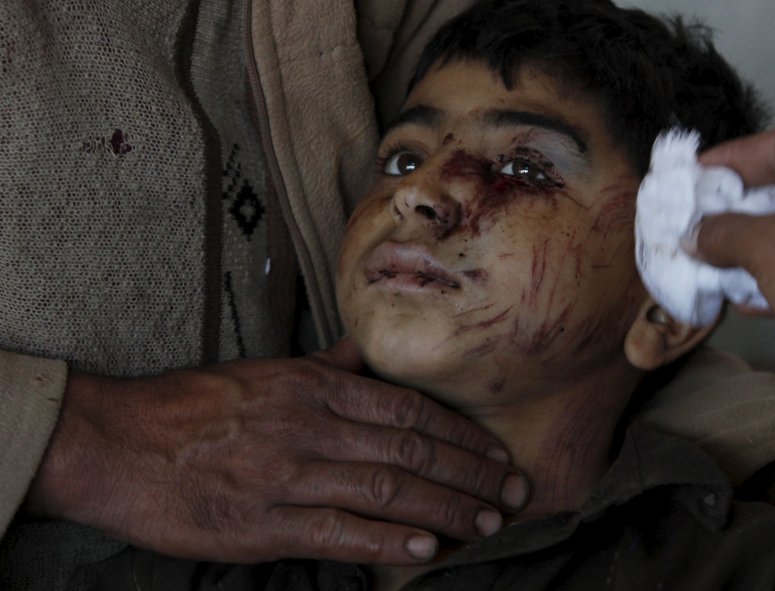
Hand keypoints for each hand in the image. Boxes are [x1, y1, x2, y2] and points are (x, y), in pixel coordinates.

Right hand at [25, 339, 527, 564]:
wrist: (118, 442)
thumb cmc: (195, 407)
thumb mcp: (266, 372)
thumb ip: (325, 366)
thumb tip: (364, 354)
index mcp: (315, 389)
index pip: (409, 410)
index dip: (461, 434)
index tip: (496, 453)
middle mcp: (311, 426)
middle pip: (411, 449)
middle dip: (470, 473)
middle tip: (512, 493)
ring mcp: (288, 475)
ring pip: (385, 488)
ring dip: (444, 508)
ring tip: (485, 523)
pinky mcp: (262, 522)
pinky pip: (337, 531)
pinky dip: (386, 541)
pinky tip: (424, 549)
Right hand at [695, 128, 774, 432]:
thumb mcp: (770, 251)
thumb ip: (724, 232)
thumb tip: (696, 233)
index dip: (730, 160)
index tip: (694, 174)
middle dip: (738, 209)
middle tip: (697, 218)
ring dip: (750, 247)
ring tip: (710, 258)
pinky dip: (774, 276)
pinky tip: (743, 296)